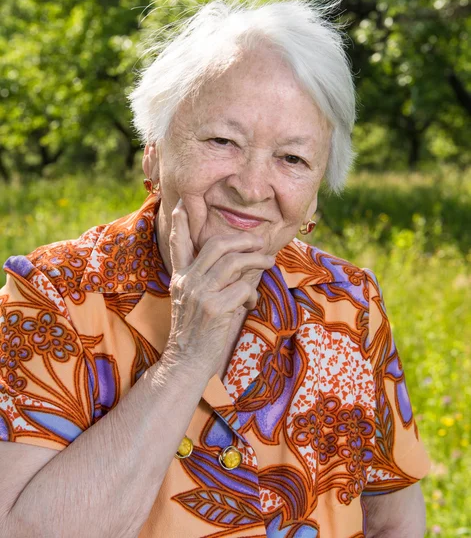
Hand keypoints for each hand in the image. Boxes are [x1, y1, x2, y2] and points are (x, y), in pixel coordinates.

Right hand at [162, 199, 274, 377]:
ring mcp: (199, 294)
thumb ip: (207, 280)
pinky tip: (251, 304)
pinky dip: (252, 293)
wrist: (184, 363)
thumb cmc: (194, 332)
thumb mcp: (191, 301)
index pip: (178, 243)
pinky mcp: (214, 309)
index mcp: (180, 277)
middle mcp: (187, 281)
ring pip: (234, 262)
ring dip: (257, 260)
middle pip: (216, 245)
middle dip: (242, 239)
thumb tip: (239, 261)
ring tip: (268, 261)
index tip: (182, 204)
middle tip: (259, 241)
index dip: (181, 222)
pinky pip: (243, 288)